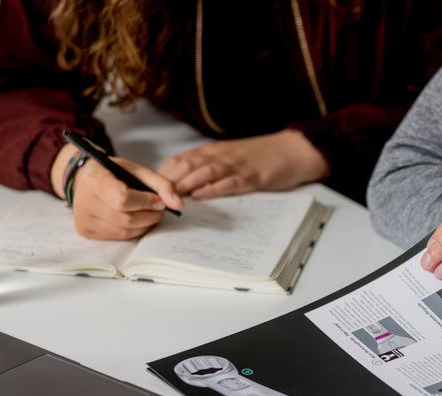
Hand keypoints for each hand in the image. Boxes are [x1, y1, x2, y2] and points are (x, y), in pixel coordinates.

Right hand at [70, 157, 182, 239]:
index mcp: (96, 180)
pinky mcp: (85, 231)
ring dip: (145, 225)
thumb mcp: (137, 170)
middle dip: (150, 216)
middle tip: (159, 208)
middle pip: (127, 219)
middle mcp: (84, 201)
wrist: (86, 180)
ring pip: (124, 232)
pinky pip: (118, 237)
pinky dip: (133, 231)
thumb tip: (179, 205)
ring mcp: (83, 219)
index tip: (158, 200)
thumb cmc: (114, 173)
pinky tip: (137, 220)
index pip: (123, 199)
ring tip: (150, 213)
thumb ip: (161, 184)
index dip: (146, 202)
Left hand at [157, 129, 327, 198]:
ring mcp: (236, 166)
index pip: (180, 159)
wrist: (293, 150)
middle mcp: (221, 156)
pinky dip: (212, 189)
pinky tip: (200, 196)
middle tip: (152, 197)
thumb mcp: (230, 156)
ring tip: (170, 199)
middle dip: (168, 181)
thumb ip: (209, 166)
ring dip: (185, 186)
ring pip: (204, 173)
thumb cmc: (260, 156)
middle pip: (187, 165)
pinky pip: (229, 182)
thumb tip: (183, 184)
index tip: (148, 187)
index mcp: (213, 151)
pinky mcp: (252, 177)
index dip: (162, 172)